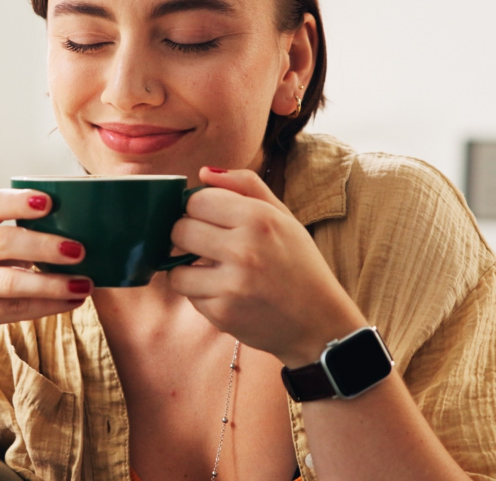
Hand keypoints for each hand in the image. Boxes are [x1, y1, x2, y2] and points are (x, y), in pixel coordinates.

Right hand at [0, 189, 92, 366]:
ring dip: (52, 282)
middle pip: (3, 242)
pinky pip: (12, 309)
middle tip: (80, 250)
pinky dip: (47, 306)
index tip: (50, 201)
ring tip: (84, 284)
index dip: (20, 202)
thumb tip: (79, 229)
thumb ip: (14, 236)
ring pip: (9, 281)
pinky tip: (71, 302)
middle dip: (45, 245)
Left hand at [168, 168, 366, 366]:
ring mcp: (231, 285)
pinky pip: (190, 296)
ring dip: (188, 269)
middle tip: (206, 244)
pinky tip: (226, 292)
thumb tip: (203, 173)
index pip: (197, 200)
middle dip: (188, 235)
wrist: (319, 322)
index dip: (199, 208)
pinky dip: (202, 293)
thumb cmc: (299, 264)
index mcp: (260, 218)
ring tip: (212, 270)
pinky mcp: (222, 314)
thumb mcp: (283, 217)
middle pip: (180, 230)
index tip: (209, 218)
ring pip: (176, 268)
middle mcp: (244, 249)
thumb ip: (246, 187)